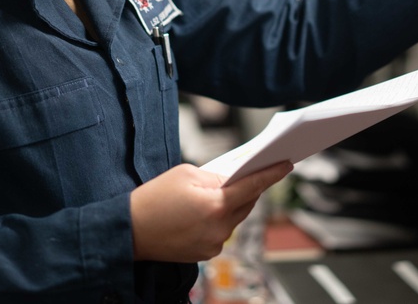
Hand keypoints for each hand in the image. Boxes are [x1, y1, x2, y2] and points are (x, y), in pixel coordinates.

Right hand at [129, 161, 291, 262]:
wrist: (130, 231)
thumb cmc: (153, 199)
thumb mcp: (185, 174)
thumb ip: (214, 176)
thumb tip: (232, 180)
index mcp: (216, 204)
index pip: (253, 186)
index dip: (272, 174)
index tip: (286, 165)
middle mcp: (220, 227)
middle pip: (247, 203)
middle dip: (248, 188)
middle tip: (250, 173)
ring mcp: (214, 243)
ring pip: (235, 218)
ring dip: (232, 204)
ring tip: (219, 191)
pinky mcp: (207, 252)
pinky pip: (222, 231)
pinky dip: (219, 219)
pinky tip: (204, 211)